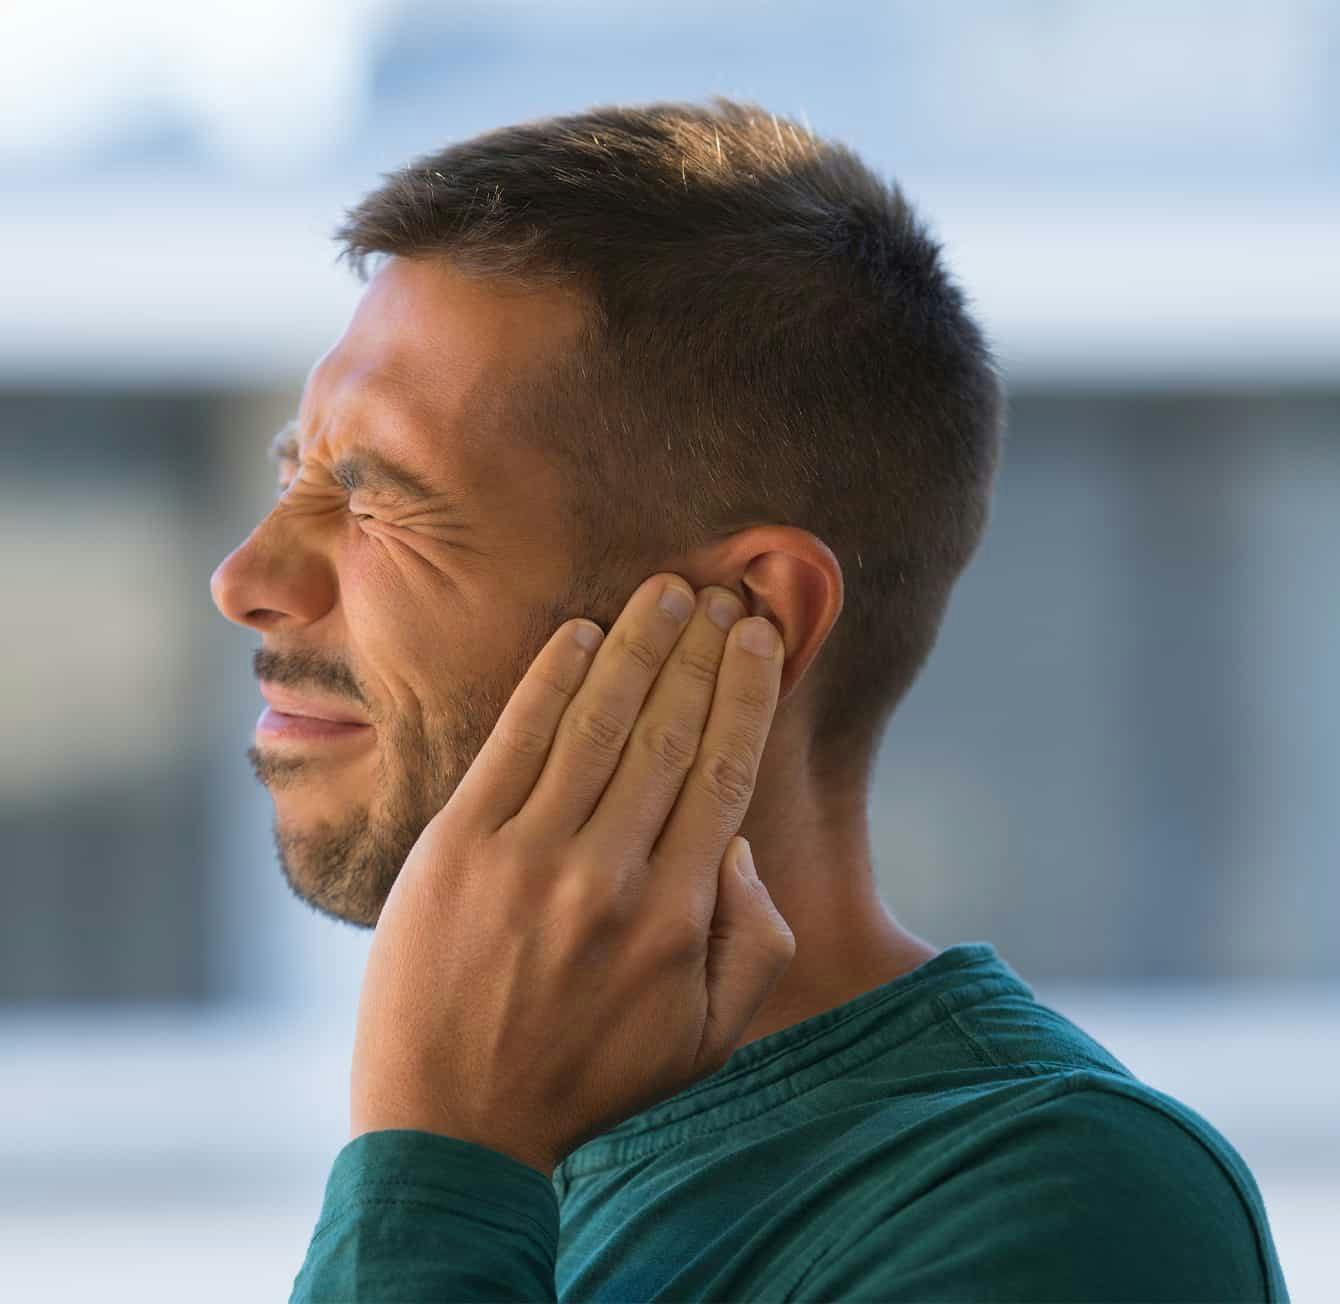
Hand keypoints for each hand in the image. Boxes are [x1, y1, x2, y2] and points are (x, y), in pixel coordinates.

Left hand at [348, 573, 795, 1174]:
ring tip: (667, 593)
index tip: (762, 639)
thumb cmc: (591, 1085)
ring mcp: (528, 856)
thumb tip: (737, 845)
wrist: (452, 1131)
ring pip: (598, 722)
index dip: (747, 694)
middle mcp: (609, 875)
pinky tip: (580, 634)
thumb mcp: (706, 1042)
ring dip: (638, 646)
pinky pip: (514, 740)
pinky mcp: (457, 847)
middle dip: (702, 653)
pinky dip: (551, 678)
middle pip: (669, 732)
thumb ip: (752, 945)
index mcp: (677, 918)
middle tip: (722, 595)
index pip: (725, 774)